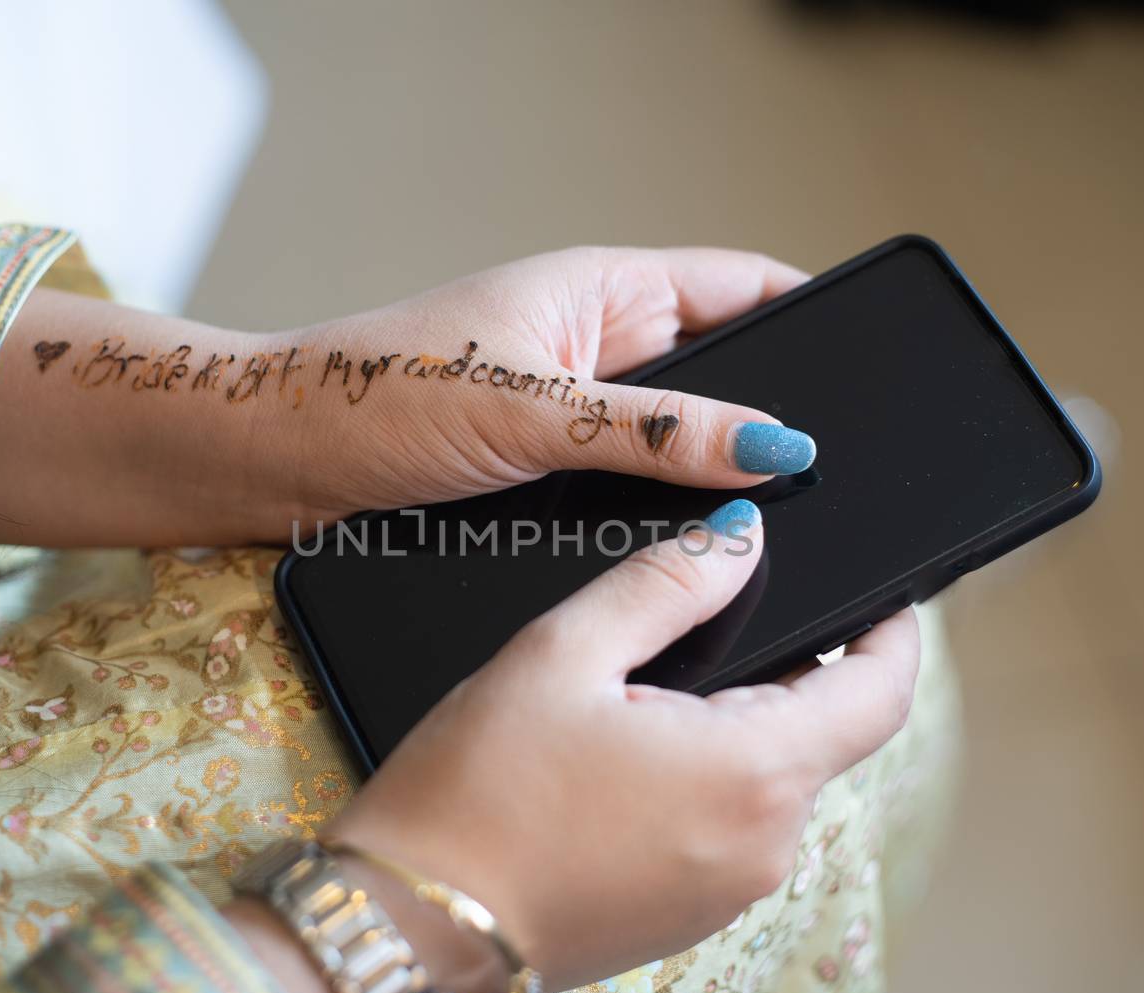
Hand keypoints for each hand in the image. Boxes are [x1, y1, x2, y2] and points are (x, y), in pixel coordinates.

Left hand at [0, 248, 815, 545]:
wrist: (269, 461)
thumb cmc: (377, 397)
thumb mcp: (534, 410)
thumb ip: (658, 430)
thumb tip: (777, 445)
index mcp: (602, 289)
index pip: (742, 285)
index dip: (814, 318)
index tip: (874, 372)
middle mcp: (595, 345)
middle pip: (722, 370)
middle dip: (773, 416)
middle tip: (835, 475)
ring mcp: (569, 412)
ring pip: (676, 440)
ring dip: (715, 476)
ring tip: (778, 523)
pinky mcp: (539, 471)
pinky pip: (627, 487)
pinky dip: (661, 514)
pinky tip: (691, 555)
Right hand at [325, 504, 919, 992]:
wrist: (412, 928)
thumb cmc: (476, 794)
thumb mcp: (562, 652)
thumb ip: (666, 583)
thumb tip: (741, 536)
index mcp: (752, 774)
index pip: (881, 695)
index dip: (894, 634)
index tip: (881, 596)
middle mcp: (763, 846)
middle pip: (821, 735)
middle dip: (785, 672)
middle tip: (706, 620)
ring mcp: (728, 893)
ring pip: (770, 782)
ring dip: (734, 728)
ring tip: (639, 694)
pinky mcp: (688, 917)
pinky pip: (729, 828)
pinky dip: (704, 780)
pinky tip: (622, 760)